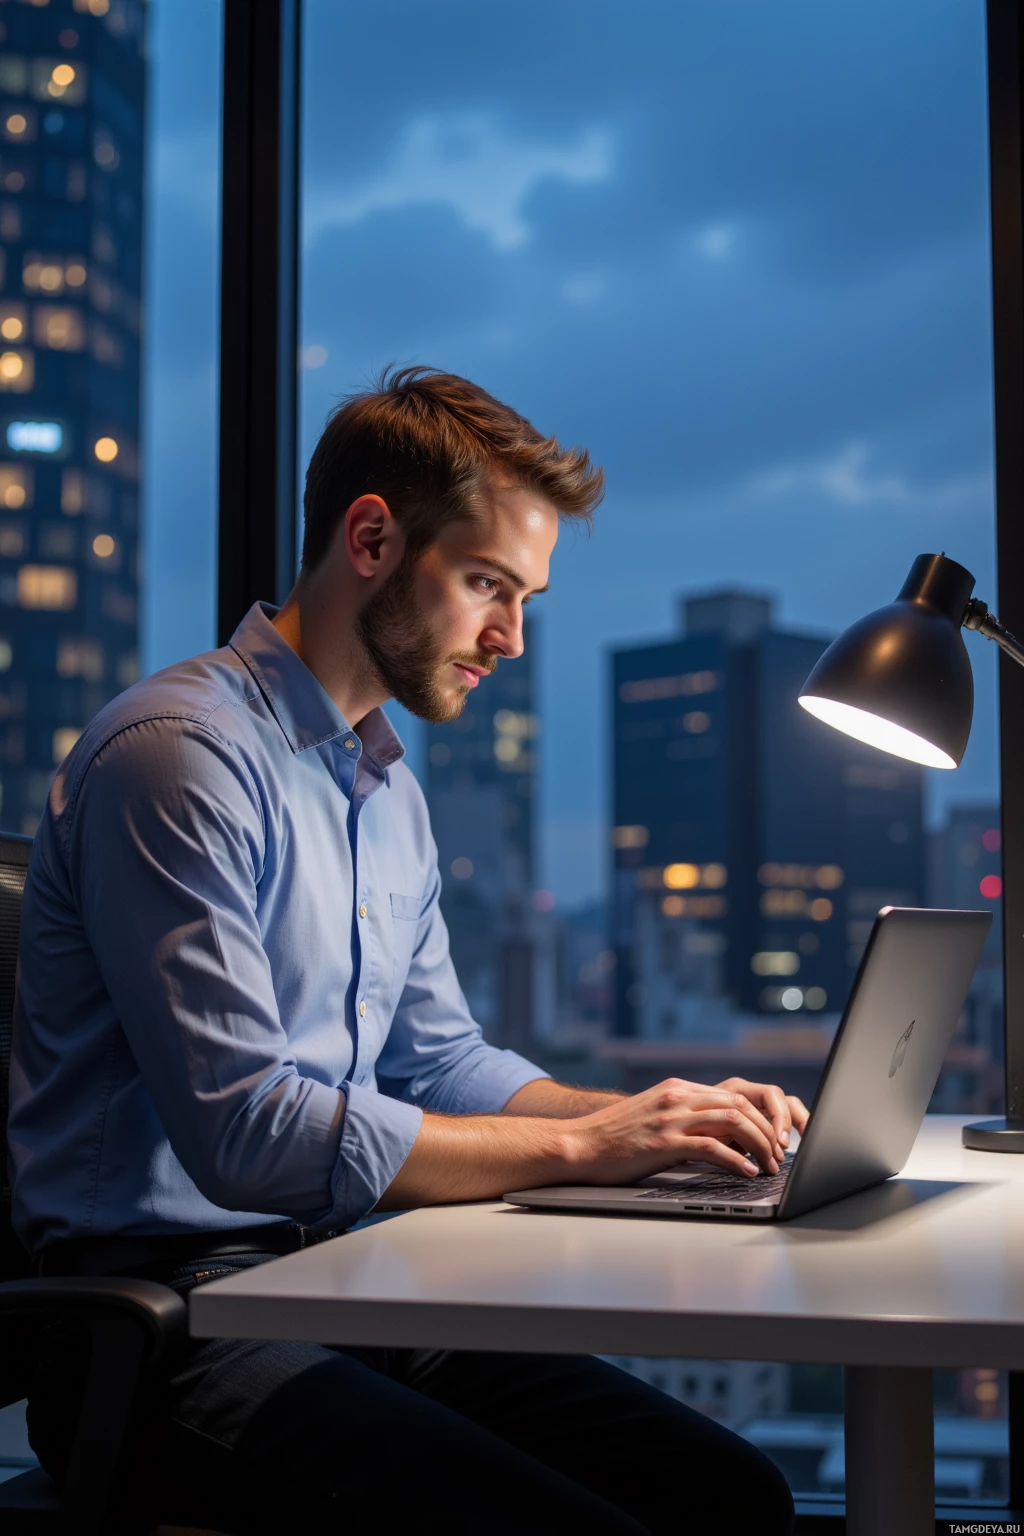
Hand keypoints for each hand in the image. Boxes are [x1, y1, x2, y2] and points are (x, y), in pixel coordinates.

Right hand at [567, 1077, 801, 1185]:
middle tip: (778, 1156)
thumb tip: (717, 1137)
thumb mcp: (653, 1116)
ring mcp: (671, 1118)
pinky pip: (711, 1146)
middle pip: (739, 1106)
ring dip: (758, 1145)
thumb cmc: (614, 1138)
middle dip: (766, 1131)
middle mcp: (677, 1098)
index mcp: (677, 1090)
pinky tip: (746, 1172)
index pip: (733, 1096)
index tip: (772, 1140)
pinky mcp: (664, 1141)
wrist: (579, 1144)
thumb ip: (682, 1117)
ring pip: (732, 1122)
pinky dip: (735, 1160)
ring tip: (769, 1166)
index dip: (760, 1118)